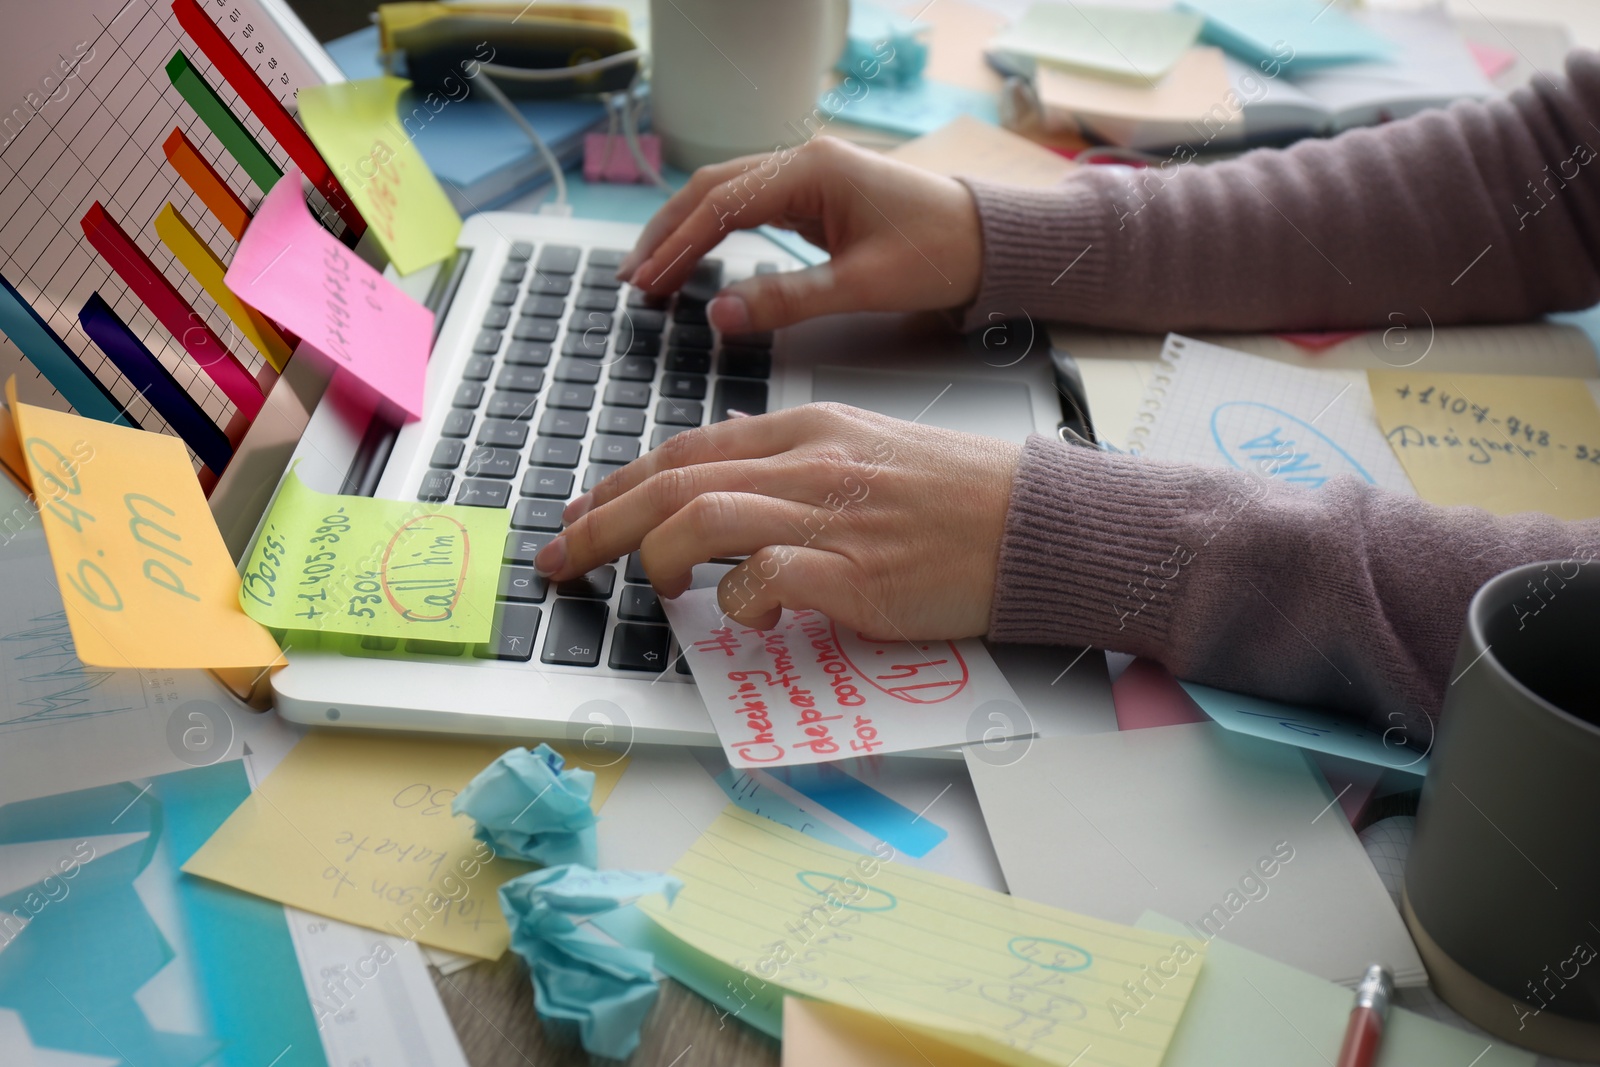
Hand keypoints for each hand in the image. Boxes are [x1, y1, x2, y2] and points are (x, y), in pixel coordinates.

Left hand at [534, 404, 1021, 638]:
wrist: (1033, 523)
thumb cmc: (956, 493)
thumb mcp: (864, 446)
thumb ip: (790, 454)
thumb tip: (724, 458)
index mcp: (805, 429)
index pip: (686, 449)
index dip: (619, 483)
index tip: (582, 512)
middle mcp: (805, 465)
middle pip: (670, 482)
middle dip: (598, 524)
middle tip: (558, 560)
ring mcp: (827, 517)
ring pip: (699, 518)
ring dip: (655, 558)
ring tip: (655, 590)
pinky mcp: (852, 574)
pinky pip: (761, 580)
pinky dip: (736, 604)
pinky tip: (750, 619)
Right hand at [616, 137, 982, 334]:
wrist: (990, 242)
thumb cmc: (940, 255)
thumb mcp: (860, 287)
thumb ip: (785, 301)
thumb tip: (719, 315)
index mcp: (812, 171)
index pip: (721, 203)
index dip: (676, 244)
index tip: (644, 280)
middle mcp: (804, 163)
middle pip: (712, 190)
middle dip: (667, 234)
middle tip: (632, 280)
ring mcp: (809, 176)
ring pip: (727, 197)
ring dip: (687, 233)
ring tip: (651, 274)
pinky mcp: (817, 196)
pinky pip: (751, 209)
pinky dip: (717, 235)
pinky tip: (696, 261)